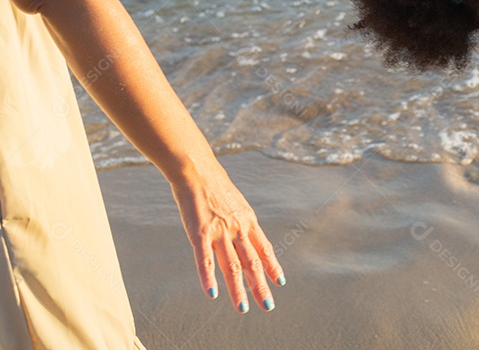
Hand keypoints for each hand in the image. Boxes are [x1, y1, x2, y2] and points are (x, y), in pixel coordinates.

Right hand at [169, 163, 284, 312]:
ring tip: (243, 308)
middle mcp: (238, 228)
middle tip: (268, 306)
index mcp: (248, 221)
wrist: (198, 170)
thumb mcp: (235, 203)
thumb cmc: (214, 186)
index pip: (264, 249)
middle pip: (252, 262)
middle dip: (260, 285)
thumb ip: (240, 221)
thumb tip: (245, 233)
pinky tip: (212, 294)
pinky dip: (208, 278)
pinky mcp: (199, 232)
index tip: (280, 282)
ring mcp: (220, 231)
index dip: (273, 266)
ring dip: (238, 289)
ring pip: (232, 266)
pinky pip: (205, 259)